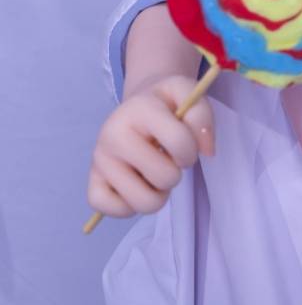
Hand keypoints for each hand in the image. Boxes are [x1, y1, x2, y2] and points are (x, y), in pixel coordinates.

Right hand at [87, 75, 214, 216]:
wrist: (136, 109)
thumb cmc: (165, 106)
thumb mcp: (187, 94)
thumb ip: (202, 116)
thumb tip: (207, 151)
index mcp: (139, 109)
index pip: (181, 144)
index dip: (191, 151)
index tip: (184, 145)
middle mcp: (112, 133)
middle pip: (165, 178)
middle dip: (175, 173)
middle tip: (166, 159)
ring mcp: (100, 160)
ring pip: (144, 203)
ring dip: (158, 194)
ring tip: (153, 174)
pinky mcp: (92, 183)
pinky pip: (115, 211)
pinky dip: (131, 207)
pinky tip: (135, 186)